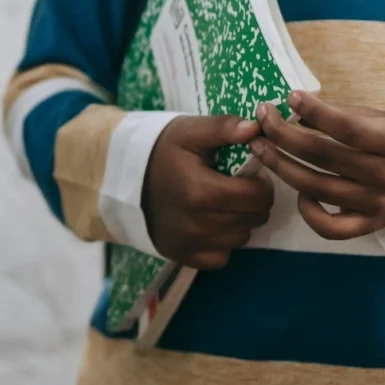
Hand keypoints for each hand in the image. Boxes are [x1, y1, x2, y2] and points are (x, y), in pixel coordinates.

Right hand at [143, 115, 273, 268]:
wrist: (124, 177)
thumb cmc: (162, 152)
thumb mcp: (190, 132)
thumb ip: (224, 127)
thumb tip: (256, 128)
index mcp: (202, 192)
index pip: (258, 197)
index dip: (261, 184)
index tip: (249, 175)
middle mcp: (198, 224)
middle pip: (253, 219)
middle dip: (253, 202)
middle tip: (237, 188)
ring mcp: (190, 243)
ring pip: (240, 238)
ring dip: (239, 222)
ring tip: (223, 205)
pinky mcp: (182, 256)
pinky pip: (221, 257)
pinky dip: (222, 243)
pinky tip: (210, 225)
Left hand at [253, 93, 384, 241]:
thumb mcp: (375, 120)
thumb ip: (338, 114)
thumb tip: (290, 109)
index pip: (348, 128)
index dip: (316, 112)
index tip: (289, 97)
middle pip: (323, 156)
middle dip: (283, 136)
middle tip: (260, 120)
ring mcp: (376, 205)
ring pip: (315, 188)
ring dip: (280, 166)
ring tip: (258, 148)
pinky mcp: (366, 225)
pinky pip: (328, 226)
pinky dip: (307, 210)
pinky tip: (298, 193)